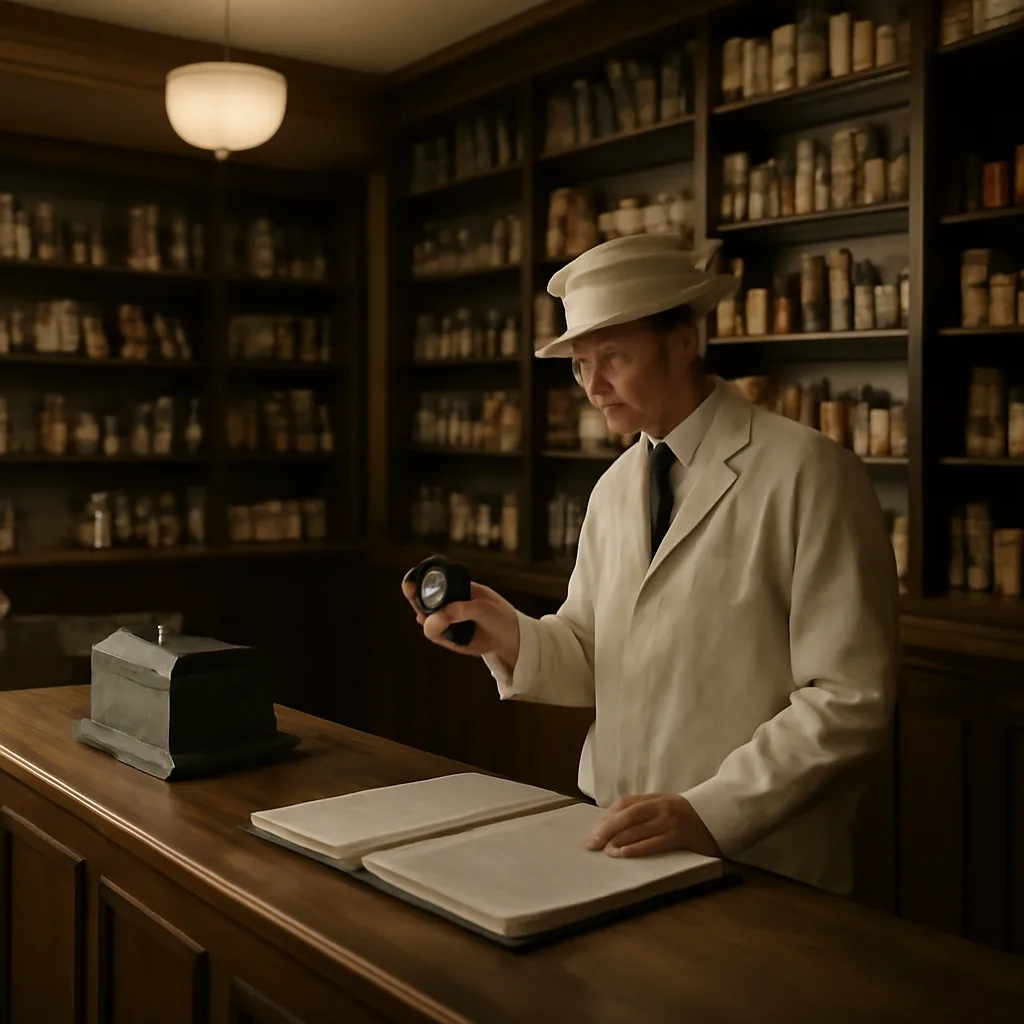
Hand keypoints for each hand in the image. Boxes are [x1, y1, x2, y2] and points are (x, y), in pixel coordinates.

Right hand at [401, 576, 519, 664]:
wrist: (511, 639)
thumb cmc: (499, 616)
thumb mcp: (482, 608)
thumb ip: (458, 611)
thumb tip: (430, 621)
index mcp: (455, 587)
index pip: (429, 581)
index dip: (415, 582)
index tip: (409, 585)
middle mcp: (446, 602)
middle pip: (420, 599)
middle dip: (417, 603)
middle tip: (423, 610)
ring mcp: (445, 619)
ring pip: (424, 619)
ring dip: (430, 622)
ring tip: (450, 627)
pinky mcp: (447, 636)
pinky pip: (433, 633)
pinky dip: (437, 634)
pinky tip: (451, 636)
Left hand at [586, 794, 720, 858]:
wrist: (720, 815)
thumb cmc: (689, 815)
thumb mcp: (666, 806)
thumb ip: (646, 811)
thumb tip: (616, 820)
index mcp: (656, 798)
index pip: (626, 803)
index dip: (609, 815)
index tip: (595, 827)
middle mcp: (660, 807)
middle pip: (627, 816)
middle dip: (607, 829)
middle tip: (591, 843)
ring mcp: (670, 821)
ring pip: (638, 829)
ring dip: (618, 840)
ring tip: (604, 850)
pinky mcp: (680, 837)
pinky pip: (654, 843)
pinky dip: (637, 848)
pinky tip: (624, 853)